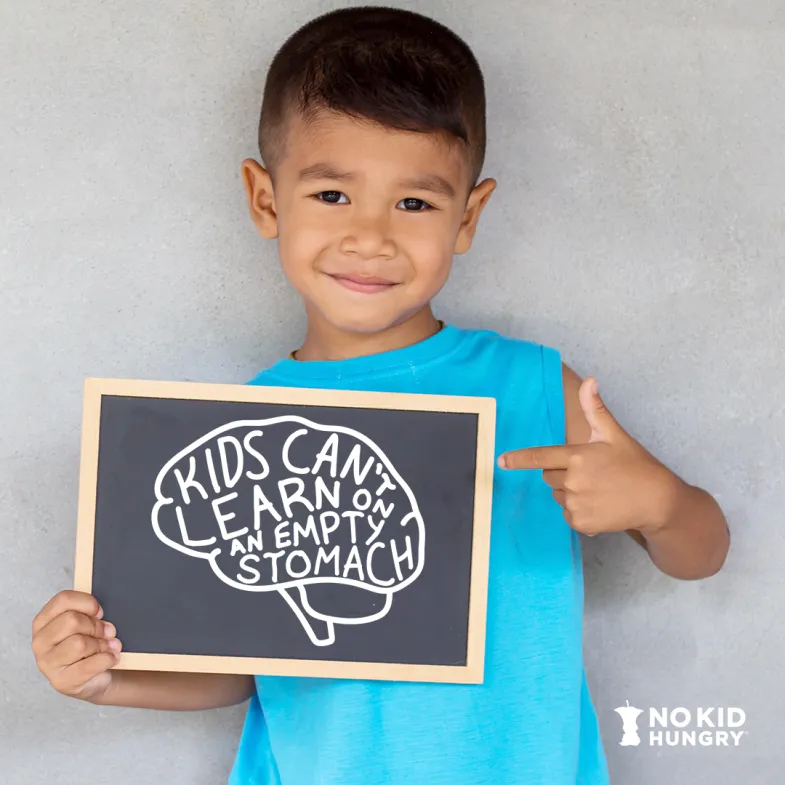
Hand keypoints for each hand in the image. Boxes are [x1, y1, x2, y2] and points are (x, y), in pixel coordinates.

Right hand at [32, 590, 121, 702]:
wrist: (94, 676)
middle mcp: (40, 642)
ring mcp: (48, 664)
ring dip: (101, 645)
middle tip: (107, 632)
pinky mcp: (62, 682)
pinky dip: (107, 659)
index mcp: (43, 621)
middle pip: (72, 621)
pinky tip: (110, 658)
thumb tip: (102, 618)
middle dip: (96, 626)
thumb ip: (90, 614)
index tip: (99, 612)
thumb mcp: (85, 623)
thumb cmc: (88, 643)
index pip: (63, 599)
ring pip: (79, 643)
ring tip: (108, 647)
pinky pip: (89, 665)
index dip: (87, 603)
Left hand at [498, 377, 679, 536]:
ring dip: (570, 492)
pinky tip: (599, 505)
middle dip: (562, 472)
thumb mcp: (615, 434)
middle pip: (549, 475)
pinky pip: (567, 514)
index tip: (501, 461)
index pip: (540, 457)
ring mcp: (576, 503)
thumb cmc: (635, 464)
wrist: (657, 501)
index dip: (518, 459)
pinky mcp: (581, 522)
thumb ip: (595, 409)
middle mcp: (572, 481)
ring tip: (598, 489)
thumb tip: (589, 380)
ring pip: (557, 495)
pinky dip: (578, 511)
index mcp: (578, 456)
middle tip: (590, 472)